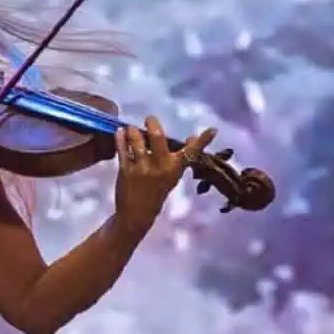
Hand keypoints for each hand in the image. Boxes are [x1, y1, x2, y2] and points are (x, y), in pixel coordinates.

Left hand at [112, 117, 215, 238]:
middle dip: (153, 124)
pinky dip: (120, 138)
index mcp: (174, 169)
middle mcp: (160, 167)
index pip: (191, 153)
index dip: (202, 141)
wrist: (136, 214)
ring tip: (131, 129)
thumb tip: (192, 138)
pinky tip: (120, 132)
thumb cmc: (156, 192)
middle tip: (149, 119)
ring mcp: (142, 169)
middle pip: (158, 138)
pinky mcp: (126, 171)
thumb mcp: (172, 177)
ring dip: (133, 131)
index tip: (213, 130)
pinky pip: (122, 149)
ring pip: (137, 141)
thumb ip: (179, 158)